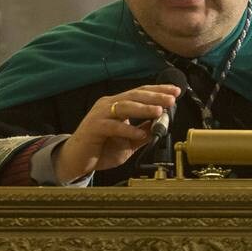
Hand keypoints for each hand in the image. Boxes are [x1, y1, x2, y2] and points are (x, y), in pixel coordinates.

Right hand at [53, 84, 180, 183]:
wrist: (76, 160)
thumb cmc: (100, 149)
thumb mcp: (128, 141)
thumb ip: (143, 133)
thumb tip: (162, 125)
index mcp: (117, 105)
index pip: (140, 93)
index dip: (158, 91)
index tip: (175, 91)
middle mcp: (108, 105)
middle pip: (135, 95)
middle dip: (155, 96)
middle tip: (171, 98)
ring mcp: (100, 115)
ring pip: (124, 106)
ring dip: (143, 108)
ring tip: (159, 110)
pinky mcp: (94, 128)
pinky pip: (113, 126)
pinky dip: (127, 130)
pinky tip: (139, 134)